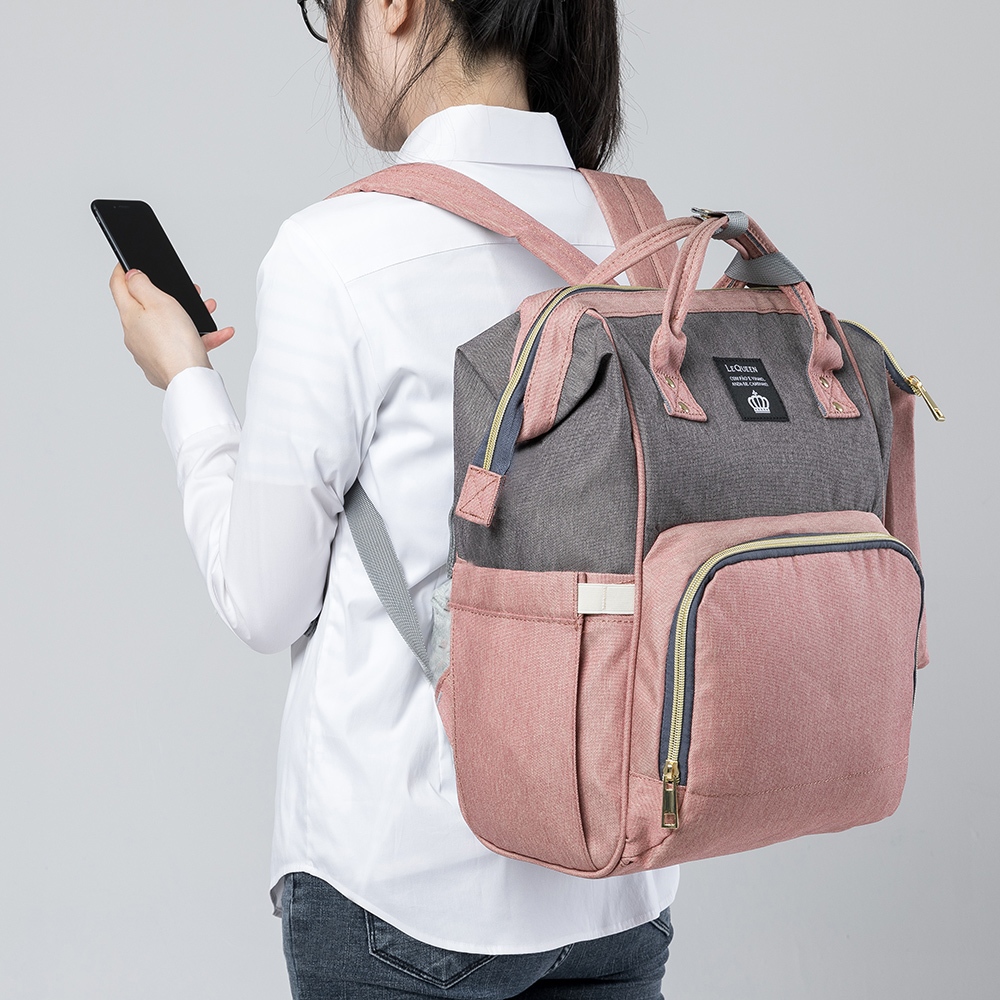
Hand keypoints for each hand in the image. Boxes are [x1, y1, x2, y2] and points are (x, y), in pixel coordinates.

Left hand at [109, 264, 234, 389]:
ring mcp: (150, 352)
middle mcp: (135, 335)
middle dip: (168, 295)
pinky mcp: (166, 365)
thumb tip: (131, 275)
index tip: (127, 262)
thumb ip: (142, 285)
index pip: (117, 286)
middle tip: (184, 290)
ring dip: (188, 316)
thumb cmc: (174, 343)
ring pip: (169, 327)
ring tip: (206, 311)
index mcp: (129, 317)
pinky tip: (216, 335)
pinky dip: (200, 338)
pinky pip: (182, 346)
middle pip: (148, 307)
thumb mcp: (158, 301)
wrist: (188, 380)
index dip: (122, 270)